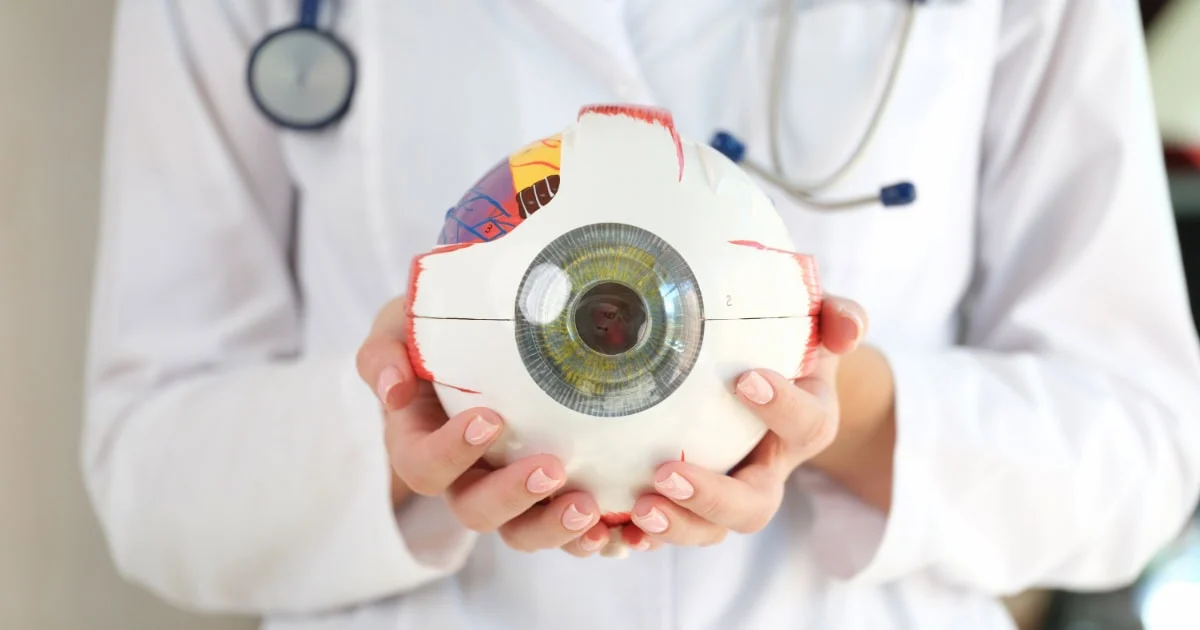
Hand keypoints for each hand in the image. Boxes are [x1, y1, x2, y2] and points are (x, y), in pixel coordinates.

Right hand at [356, 295, 612, 555]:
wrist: (476, 335)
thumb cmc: (429, 333)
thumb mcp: (396, 330)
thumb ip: (385, 354)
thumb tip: (394, 387)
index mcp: (420, 444)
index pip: (425, 465)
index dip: (453, 453)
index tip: (490, 419)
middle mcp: (461, 477)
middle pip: (475, 511)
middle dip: (512, 496)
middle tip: (551, 468)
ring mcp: (505, 490)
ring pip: (521, 531)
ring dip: (552, 526)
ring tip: (588, 507)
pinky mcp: (546, 494)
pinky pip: (563, 530)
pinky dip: (586, 537)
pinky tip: (615, 529)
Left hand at [625, 295, 867, 547]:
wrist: (769, 374)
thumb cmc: (789, 343)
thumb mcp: (818, 322)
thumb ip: (838, 317)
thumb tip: (849, 329)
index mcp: (805, 424)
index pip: (807, 426)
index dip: (782, 408)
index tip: (746, 379)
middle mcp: (769, 469)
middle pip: (753, 505)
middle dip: (711, 496)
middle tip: (666, 473)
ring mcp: (729, 490)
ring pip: (711, 529)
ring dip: (676, 524)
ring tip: (640, 506)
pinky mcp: (691, 500)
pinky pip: (672, 530)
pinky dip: (647, 537)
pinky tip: (619, 528)